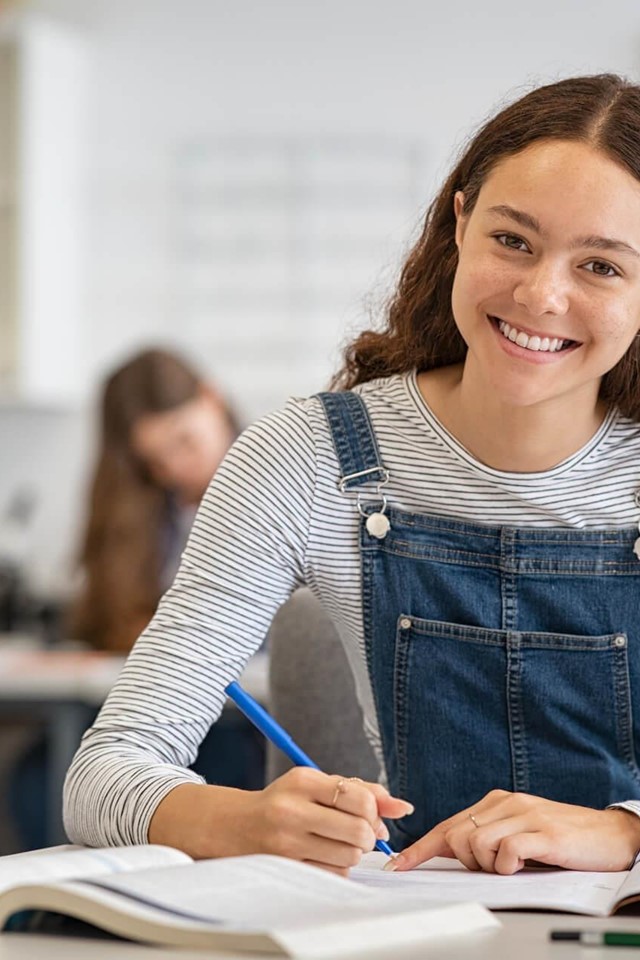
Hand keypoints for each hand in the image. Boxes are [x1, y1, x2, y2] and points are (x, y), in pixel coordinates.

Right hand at [244, 768, 412, 874]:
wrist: (238, 825)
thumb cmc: (287, 801)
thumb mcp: (317, 784)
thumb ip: (362, 791)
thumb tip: (403, 807)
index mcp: (302, 782)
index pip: (359, 799)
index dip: (373, 810)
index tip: (367, 813)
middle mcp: (292, 811)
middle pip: (359, 832)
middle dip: (367, 834)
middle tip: (357, 831)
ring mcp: (287, 842)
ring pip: (350, 856)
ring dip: (353, 852)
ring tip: (338, 842)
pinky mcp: (287, 867)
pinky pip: (335, 874)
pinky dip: (339, 866)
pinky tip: (325, 855)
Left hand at [388, 789, 639, 874]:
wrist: (611, 835)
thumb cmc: (563, 840)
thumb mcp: (520, 835)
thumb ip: (490, 839)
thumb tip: (455, 857)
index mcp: (495, 802)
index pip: (448, 825)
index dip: (420, 848)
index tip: (398, 865)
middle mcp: (505, 803)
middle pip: (455, 835)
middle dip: (463, 861)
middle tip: (493, 869)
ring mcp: (524, 815)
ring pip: (475, 844)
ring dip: (489, 865)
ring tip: (515, 866)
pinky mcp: (542, 832)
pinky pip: (505, 851)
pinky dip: (508, 865)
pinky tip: (525, 865)